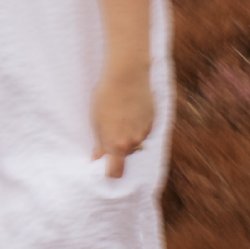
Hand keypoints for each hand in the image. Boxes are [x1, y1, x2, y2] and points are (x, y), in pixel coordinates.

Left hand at [91, 61, 153, 180]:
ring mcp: (145, 132)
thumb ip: (100, 143)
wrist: (127, 75)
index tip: (106, 168)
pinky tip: (131, 109)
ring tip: (120, 115)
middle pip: (126, 155)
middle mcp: (133, 142)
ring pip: (136, 142)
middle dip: (118, 148)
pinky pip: (144, 130)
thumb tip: (98, 157)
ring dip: (129, 135)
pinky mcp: (153, 120)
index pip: (116, 172)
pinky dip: (138, 125)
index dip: (110, 173)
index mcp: (117, 145)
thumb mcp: (96, 121)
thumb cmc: (105, 97)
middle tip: (109, 129)